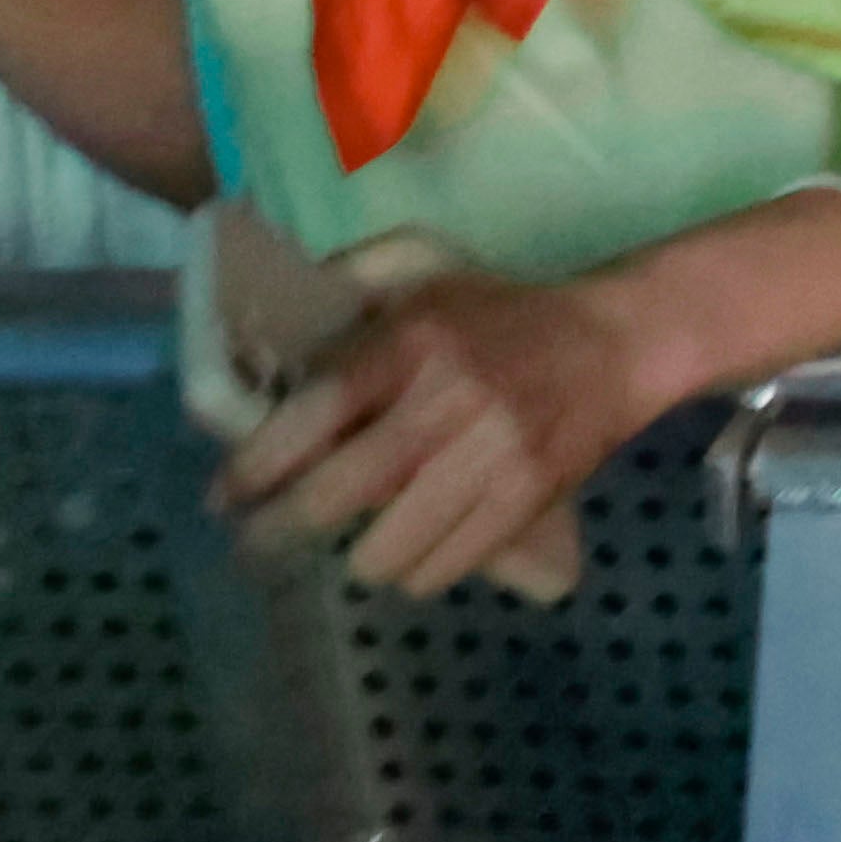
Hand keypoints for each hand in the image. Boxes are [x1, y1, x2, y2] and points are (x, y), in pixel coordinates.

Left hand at [215, 254, 644, 597]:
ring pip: (387, 551)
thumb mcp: (427, 271)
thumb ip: (353, 280)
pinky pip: (444, 568)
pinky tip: (415, 549)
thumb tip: (275, 323)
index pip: (312, 412)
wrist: (616, 343)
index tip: (224, 497)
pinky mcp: (526, 500)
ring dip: (359, 557)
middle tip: (258, 545)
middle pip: (335, 496)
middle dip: (279, 534)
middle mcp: (445, 399)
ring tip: (356, 545)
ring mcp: (491, 457)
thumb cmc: (504, 311)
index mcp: (411, 339)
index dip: (255, 466)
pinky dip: (417, 570)